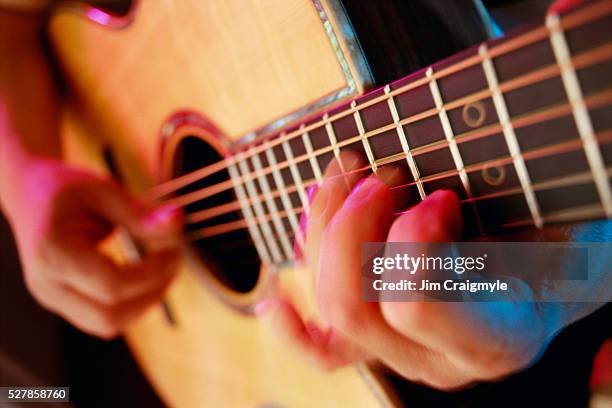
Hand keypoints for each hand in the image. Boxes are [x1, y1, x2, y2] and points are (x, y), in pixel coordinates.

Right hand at [5, 158, 181, 338]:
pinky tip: (145, 274)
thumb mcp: (104, 190)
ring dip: (145, 301)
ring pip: (108, 325)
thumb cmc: (66, 189)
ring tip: (162, 267)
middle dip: (152, 294)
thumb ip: (140, 213)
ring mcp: (52, 299)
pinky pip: (103, 319)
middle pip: (109, 317)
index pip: (112, 285)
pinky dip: (131, 302)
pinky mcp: (64, 304)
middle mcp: (47, 285)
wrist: (30, 194)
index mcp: (53, 253)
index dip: (152, 272)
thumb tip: (178, 223)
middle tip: (173, 261)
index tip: (174, 249)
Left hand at [257, 151, 606, 389]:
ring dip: (323, 232)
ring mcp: (404, 354)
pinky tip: (273, 303)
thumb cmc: (560, 227)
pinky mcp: (382, 343)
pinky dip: (293, 327)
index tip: (436, 195)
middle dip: (349, 227)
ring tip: (345, 178)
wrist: (556, 261)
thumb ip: (499, 200)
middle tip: (376, 174)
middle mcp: (442, 359)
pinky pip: (325, 351)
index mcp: (499, 336)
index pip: (415, 307)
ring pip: (331, 309)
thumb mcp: (553, 210)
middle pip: (353, 306)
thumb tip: (427, 189)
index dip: (409, 241)